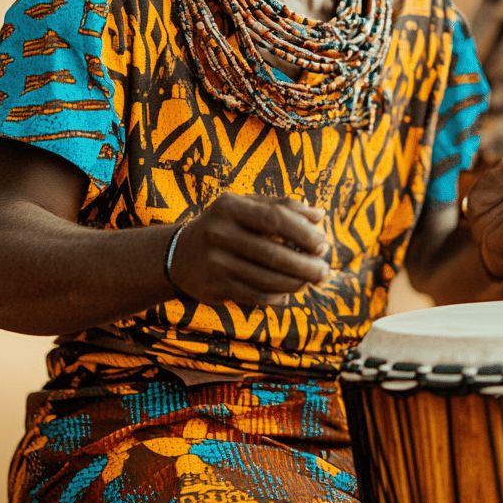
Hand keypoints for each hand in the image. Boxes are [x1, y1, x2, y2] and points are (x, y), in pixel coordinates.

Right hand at [169, 193, 329, 306]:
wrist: (178, 254)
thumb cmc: (226, 225)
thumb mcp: (247, 207)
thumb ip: (283, 207)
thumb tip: (320, 214)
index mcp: (229, 206)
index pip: (275, 218)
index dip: (304, 233)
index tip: (323, 244)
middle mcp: (218, 233)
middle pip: (273, 253)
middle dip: (306, 265)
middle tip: (324, 271)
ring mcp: (213, 262)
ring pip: (266, 279)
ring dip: (295, 284)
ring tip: (310, 282)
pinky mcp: (213, 287)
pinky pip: (255, 296)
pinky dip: (277, 296)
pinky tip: (288, 293)